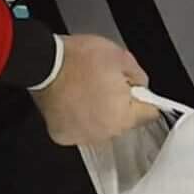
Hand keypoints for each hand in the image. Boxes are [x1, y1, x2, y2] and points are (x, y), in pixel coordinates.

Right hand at [31, 33, 157, 144]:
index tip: (138, 93)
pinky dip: (79, 118)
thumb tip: (141, 86)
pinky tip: (74, 101)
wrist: (44, 63)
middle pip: (124, 121)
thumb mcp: (121, 57)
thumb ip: (139, 76)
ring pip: (102, 127)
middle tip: (106, 85)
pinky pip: (80, 129)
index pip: (149, 114)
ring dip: (99, 114)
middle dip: (120, 105)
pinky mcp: (64, 136)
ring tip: (87, 92)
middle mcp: (104, 132)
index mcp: (123, 116)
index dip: (145, 99)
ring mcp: (83, 136)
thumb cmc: (79, 60)